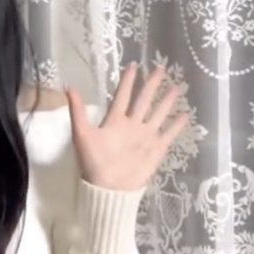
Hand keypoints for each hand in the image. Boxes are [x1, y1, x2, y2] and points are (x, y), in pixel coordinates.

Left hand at [66, 63, 188, 191]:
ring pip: (158, 114)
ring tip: (177, 86)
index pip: (123, 96)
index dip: (127, 81)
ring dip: (166, 101)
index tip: (133, 65)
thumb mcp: (82, 133)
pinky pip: (168, 134)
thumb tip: (68, 86)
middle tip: (160, 68)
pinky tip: (184, 115)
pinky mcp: (155, 149)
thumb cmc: (92, 162)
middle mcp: (132, 125)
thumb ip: (77, 110)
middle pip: (144, 100)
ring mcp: (145, 137)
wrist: (109, 188)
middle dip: (151, 84)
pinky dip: (176, 125)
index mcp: (115, 121)